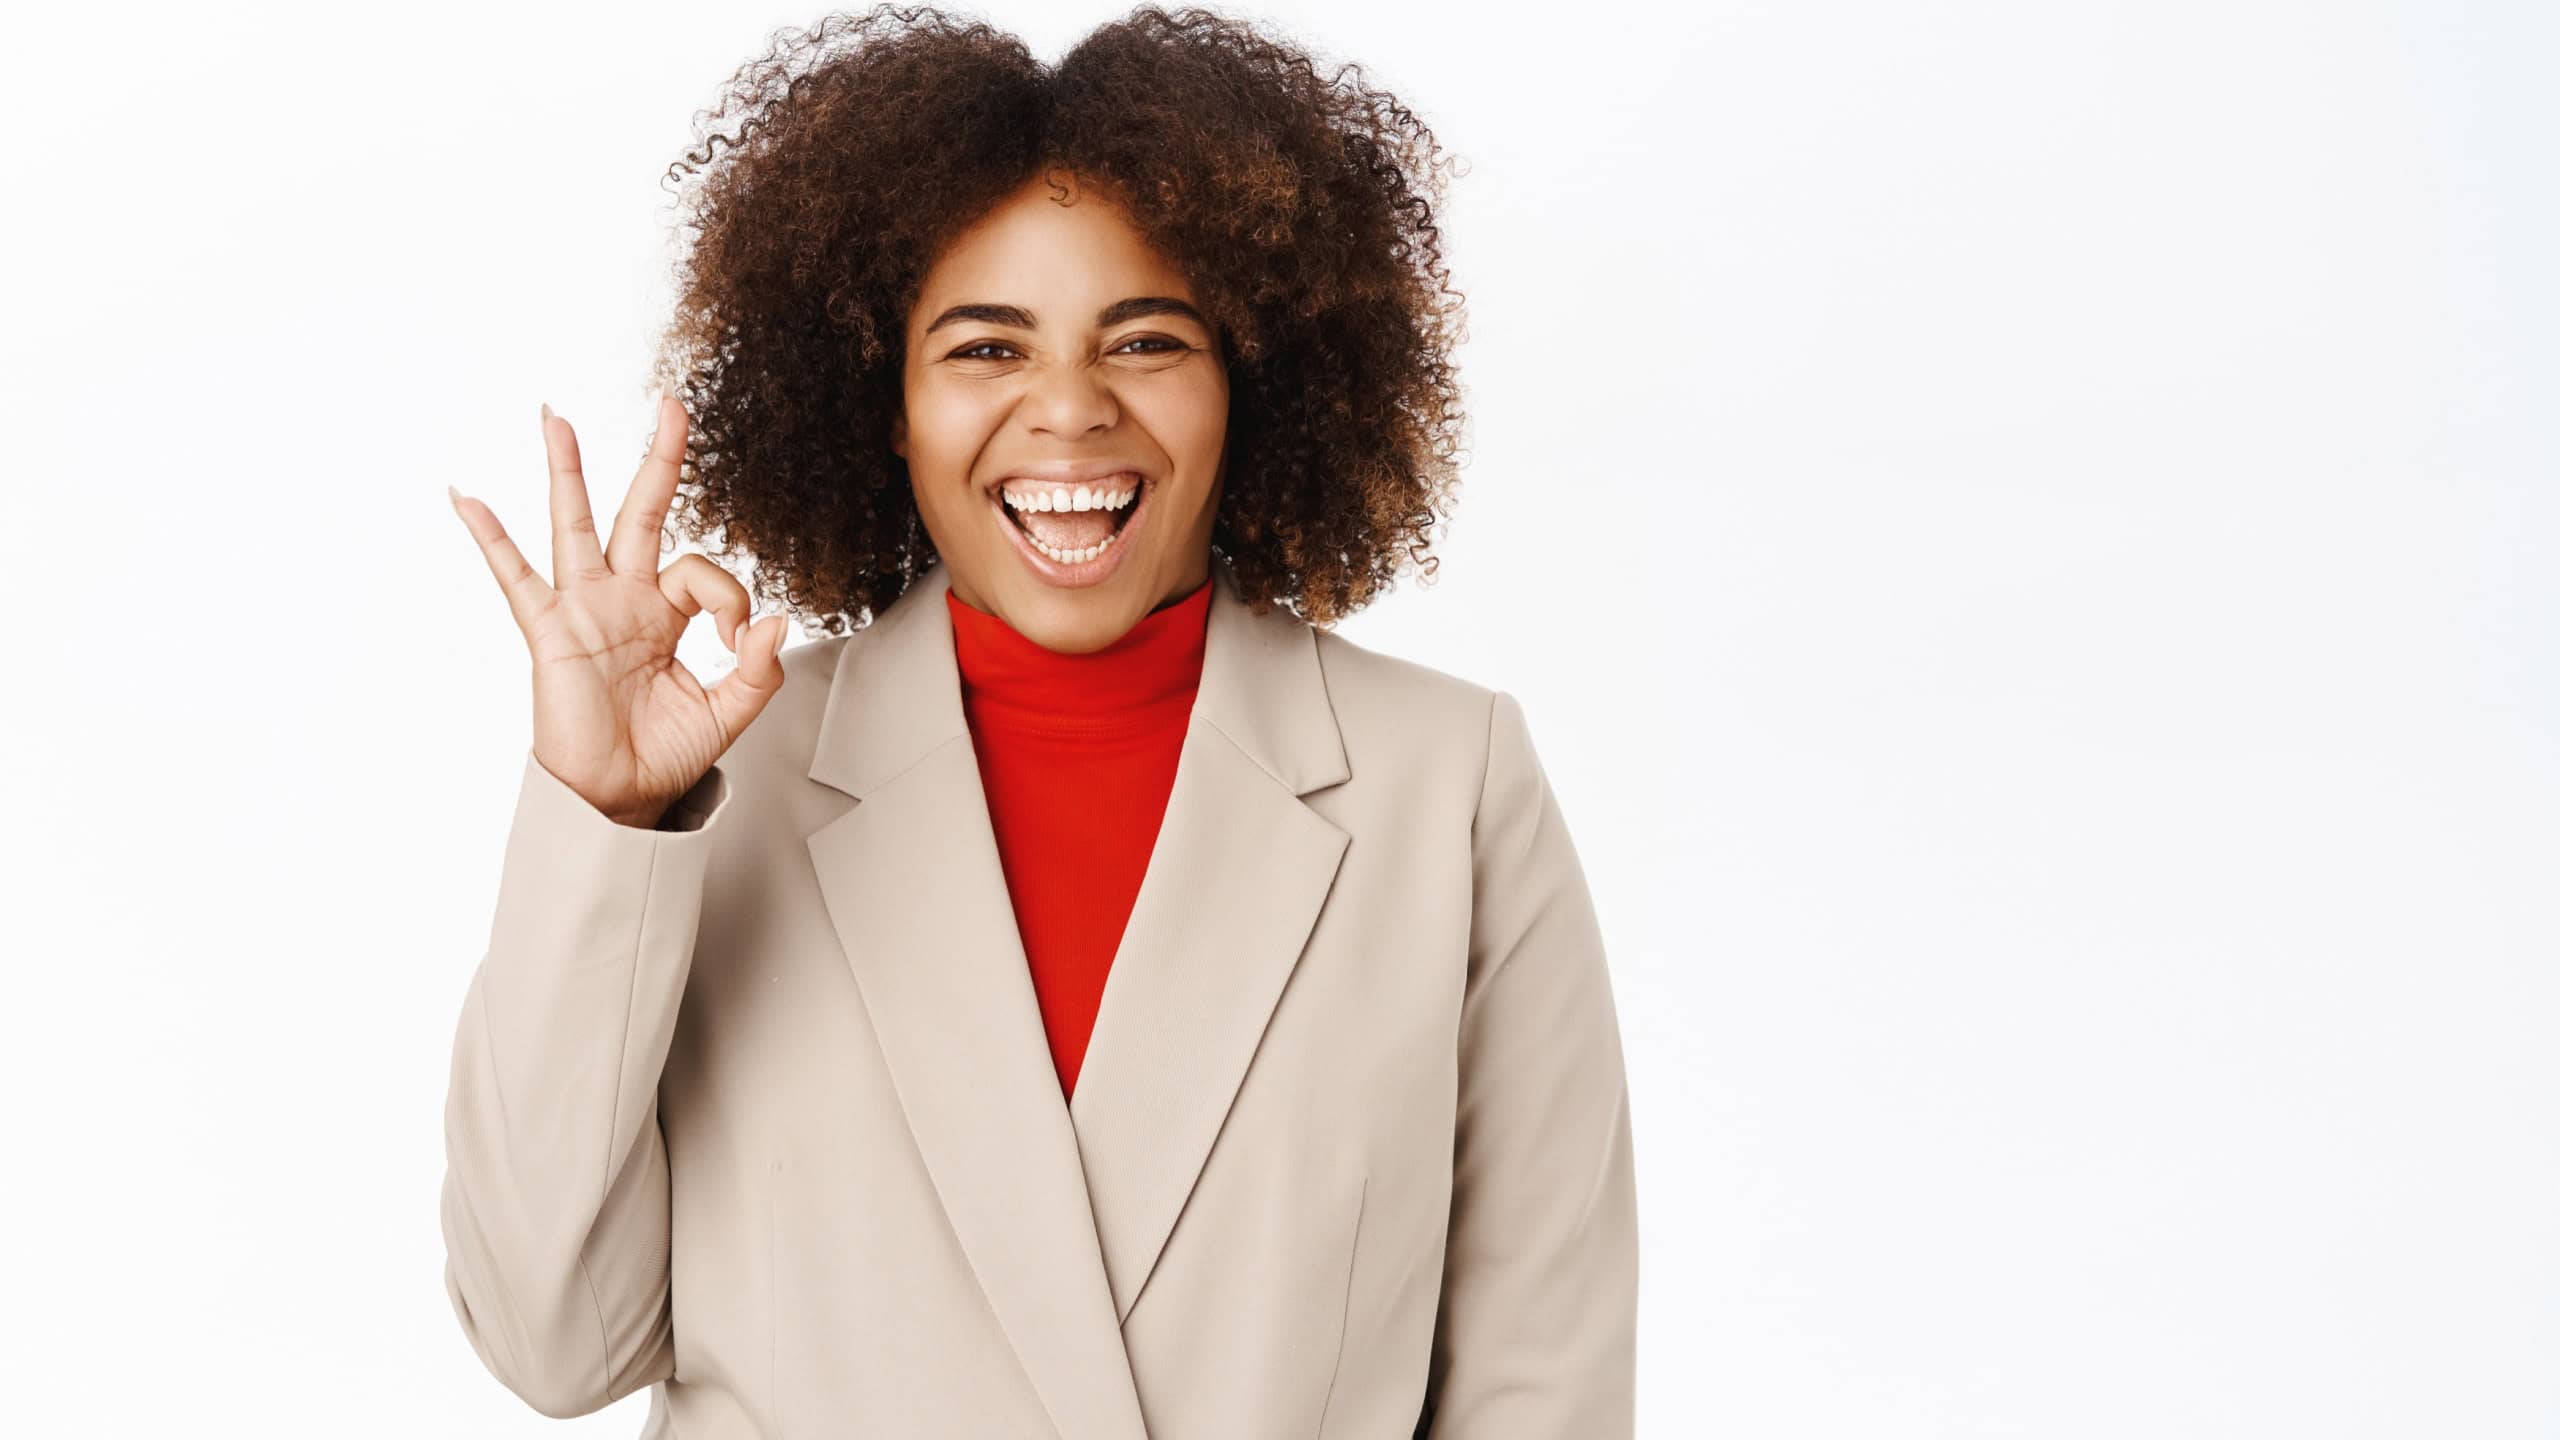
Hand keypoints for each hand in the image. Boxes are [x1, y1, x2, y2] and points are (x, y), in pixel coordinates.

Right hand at [450, 393, 786, 828]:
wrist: (621, 797)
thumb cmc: (664, 753)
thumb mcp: (728, 711)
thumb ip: (758, 668)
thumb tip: (776, 620)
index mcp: (665, 614)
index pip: (703, 572)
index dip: (729, 597)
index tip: (739, 636)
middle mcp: (623, 600)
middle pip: (640, 513)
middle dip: (659, 459)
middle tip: (673, 406)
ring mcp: (584, 609)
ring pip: (576, 525)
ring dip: (568, 471)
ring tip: (556, 417)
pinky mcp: (551, 632)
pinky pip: (517, 579)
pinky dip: (492, 539)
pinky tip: (467, 498)